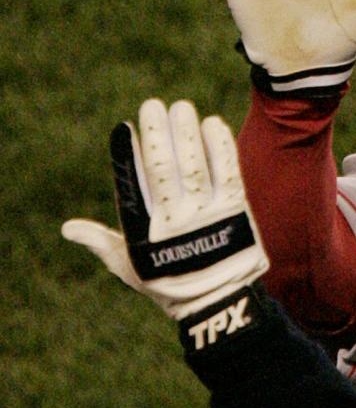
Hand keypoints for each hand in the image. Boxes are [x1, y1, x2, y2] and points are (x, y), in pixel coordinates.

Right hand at [62, 99, 267, 320]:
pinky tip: (214, 124)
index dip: (129, 154)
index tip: (124, 127)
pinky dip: (221, 148)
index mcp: (148, 230)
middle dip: (159, 135)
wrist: (217, 303)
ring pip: (197, 167)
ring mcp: (209, 215)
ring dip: (188, 134)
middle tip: (154, 104)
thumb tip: (67, 228)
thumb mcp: (130, 266)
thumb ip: (101, 242)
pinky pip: (228, 174)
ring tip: (182, 107)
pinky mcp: (236, 212)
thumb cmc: (168, 281)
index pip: (135, 185)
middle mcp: (177, 220)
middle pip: (166, 169)